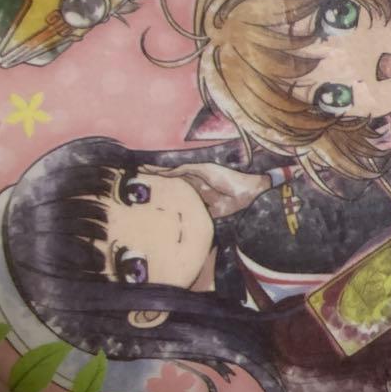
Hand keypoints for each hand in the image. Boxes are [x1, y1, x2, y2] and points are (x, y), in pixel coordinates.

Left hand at [140, 162, 270, 217]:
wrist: (251, 193)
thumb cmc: (236, 201)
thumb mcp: (216, 211)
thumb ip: (203, 212)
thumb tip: (191, 223)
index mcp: (199, 186)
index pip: (178, 183)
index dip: (164, 183)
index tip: (150, 185)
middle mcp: (197, 177)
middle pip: (172, 174)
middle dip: (156, 174)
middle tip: (139, 172)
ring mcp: (199, 171)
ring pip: (173, 170)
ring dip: (158, 170)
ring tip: (142, 169)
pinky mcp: (203, 169)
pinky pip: (181, 169)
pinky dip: (168, 171)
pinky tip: (156, 171)